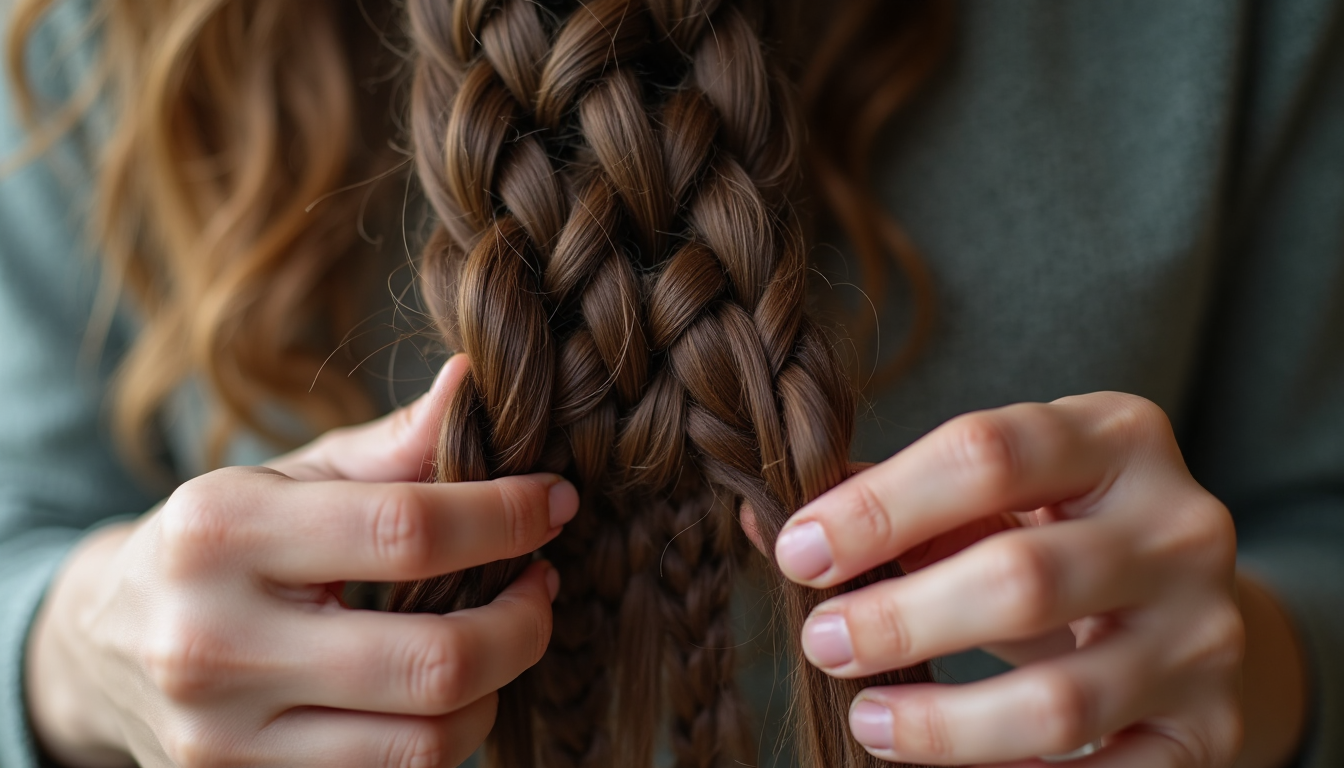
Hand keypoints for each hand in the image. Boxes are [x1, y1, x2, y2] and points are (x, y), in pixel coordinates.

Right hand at [25, 356, 578, 767]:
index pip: (406, 531)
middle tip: (542, 583)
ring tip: (502, 636)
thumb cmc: (217, 543)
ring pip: (423, 746)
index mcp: (221, 532)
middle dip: (524, 623)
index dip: (506, 516)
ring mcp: (223, 739)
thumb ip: (391, 444)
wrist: (99, 645)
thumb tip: (477, 381)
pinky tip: (449, 689)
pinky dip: (445, 736)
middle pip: (432, 662)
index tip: (554, 501)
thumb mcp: (290, 476)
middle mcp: (212, 644)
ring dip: (495, 689)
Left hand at [769, 392, 1247, 766]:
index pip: (986, 452)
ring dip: (941, 724)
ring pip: (1060, 701)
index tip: (798, 552)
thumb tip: (759, 521)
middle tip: (820, 642)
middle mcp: (1179, 525)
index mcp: (1114, 436)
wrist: (1178, 597)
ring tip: (867, 721)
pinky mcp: (1210, 726)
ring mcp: (1203, 631)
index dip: (878, 506)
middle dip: (899, 620)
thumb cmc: (1050, 528)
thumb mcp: (990, 493)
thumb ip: (887, 499)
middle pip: (1021, 578)